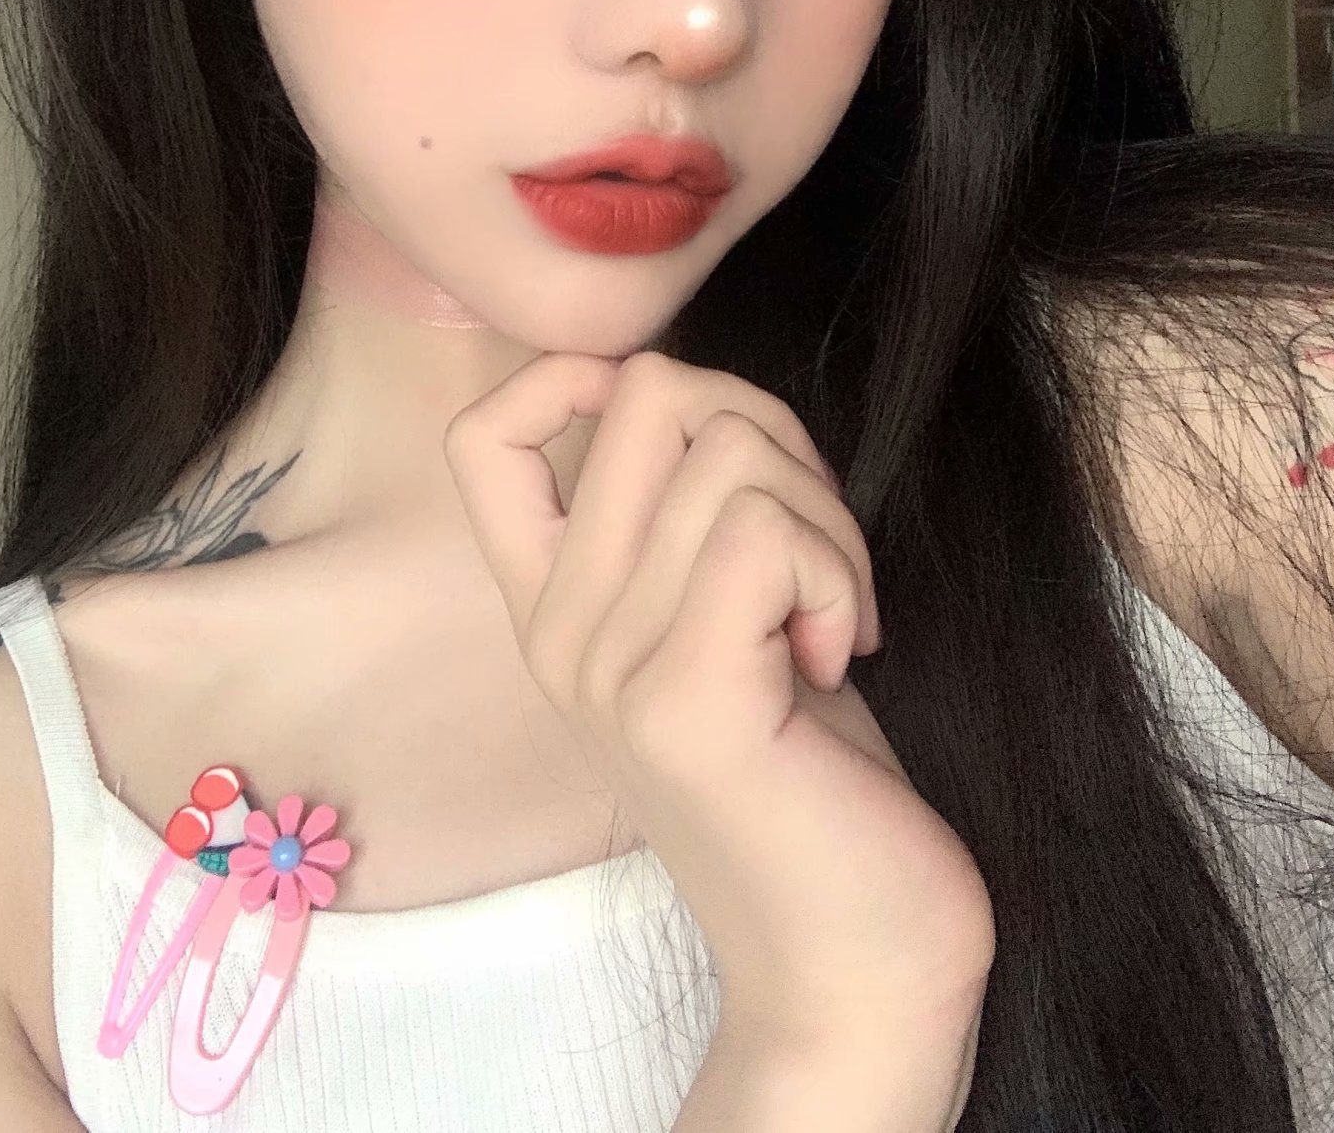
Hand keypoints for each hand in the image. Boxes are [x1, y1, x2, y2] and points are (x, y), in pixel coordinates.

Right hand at [442, 349, 995, 1061]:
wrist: (852, 959)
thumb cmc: (810, 772)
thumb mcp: (721, 618)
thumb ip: (688, 517)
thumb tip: (704, 394)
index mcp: (555, 607)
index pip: (481, 434)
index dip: (580, 376)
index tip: (686, 436)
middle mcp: (560, 633)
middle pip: (651, 391)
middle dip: (771, 432)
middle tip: (809, 546)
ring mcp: (611, 670)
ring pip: (728, 451)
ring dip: (825, 517)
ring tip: (828, 616)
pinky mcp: (685, 705)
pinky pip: (762, 530)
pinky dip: (835, 570)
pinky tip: (832, 654)